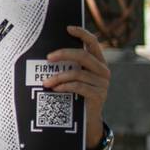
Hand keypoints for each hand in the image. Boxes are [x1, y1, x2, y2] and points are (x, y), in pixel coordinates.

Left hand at [43, 25, 110, 149]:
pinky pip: (79, 86)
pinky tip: (55, 89)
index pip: (93, 42)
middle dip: (64, 54)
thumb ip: (69, 66)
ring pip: (77, 73)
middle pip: (83, 55)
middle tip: (48, 58)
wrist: (87, 121)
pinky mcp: (98, 95)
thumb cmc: (76, 95)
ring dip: (58, 77)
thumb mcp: (75, 78)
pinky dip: (64, 86)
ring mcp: (102, 83)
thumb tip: (48, 55)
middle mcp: (103, 70)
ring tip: (46, 82)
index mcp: (98, 62)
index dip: (82, 33)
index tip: (68, 28)